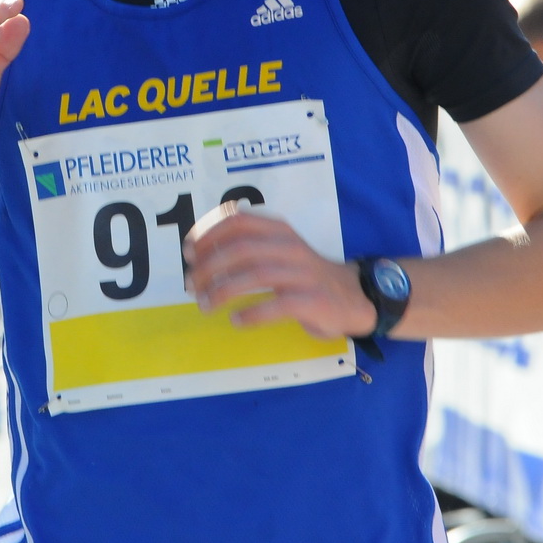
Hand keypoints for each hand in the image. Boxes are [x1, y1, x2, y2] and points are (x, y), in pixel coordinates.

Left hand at [183, 203, 376, 339]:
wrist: (353, 297)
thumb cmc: (304, 275)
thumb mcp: (279, 250)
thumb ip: (248, 246)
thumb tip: (200, 253)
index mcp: (279, 231)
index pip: (238, 221)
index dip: (209, 234)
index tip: (188, 251)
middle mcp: (290, 247)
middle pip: (241, 250)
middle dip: (209, 267)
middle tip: (191, 285)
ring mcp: (303, 274)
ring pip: (256, 276)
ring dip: (223, 291)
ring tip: (205, 305)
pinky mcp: (313, 301)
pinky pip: (278, 305)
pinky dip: (253, 313)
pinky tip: (237, 321)